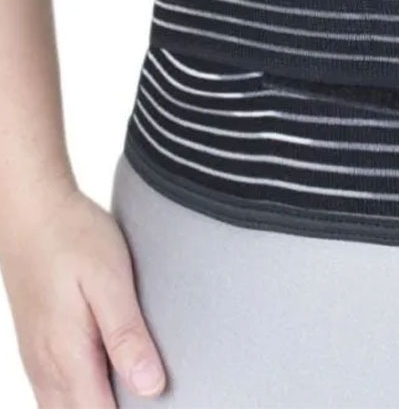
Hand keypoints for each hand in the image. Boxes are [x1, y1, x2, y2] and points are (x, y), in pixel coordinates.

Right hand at [0, 182, 165, 407]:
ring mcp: (38, 359)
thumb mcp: (109, 280)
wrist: (30, 210)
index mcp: (69, 357)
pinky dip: (82, 397)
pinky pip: (56, 392)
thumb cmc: (73, 238)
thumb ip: (127, 335)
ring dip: (99, 406)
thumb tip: (150, 388)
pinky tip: (111, 380)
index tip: (167, 405)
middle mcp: (47, 368)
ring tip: (140, 389)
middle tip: (157, 397)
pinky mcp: (39, 345)